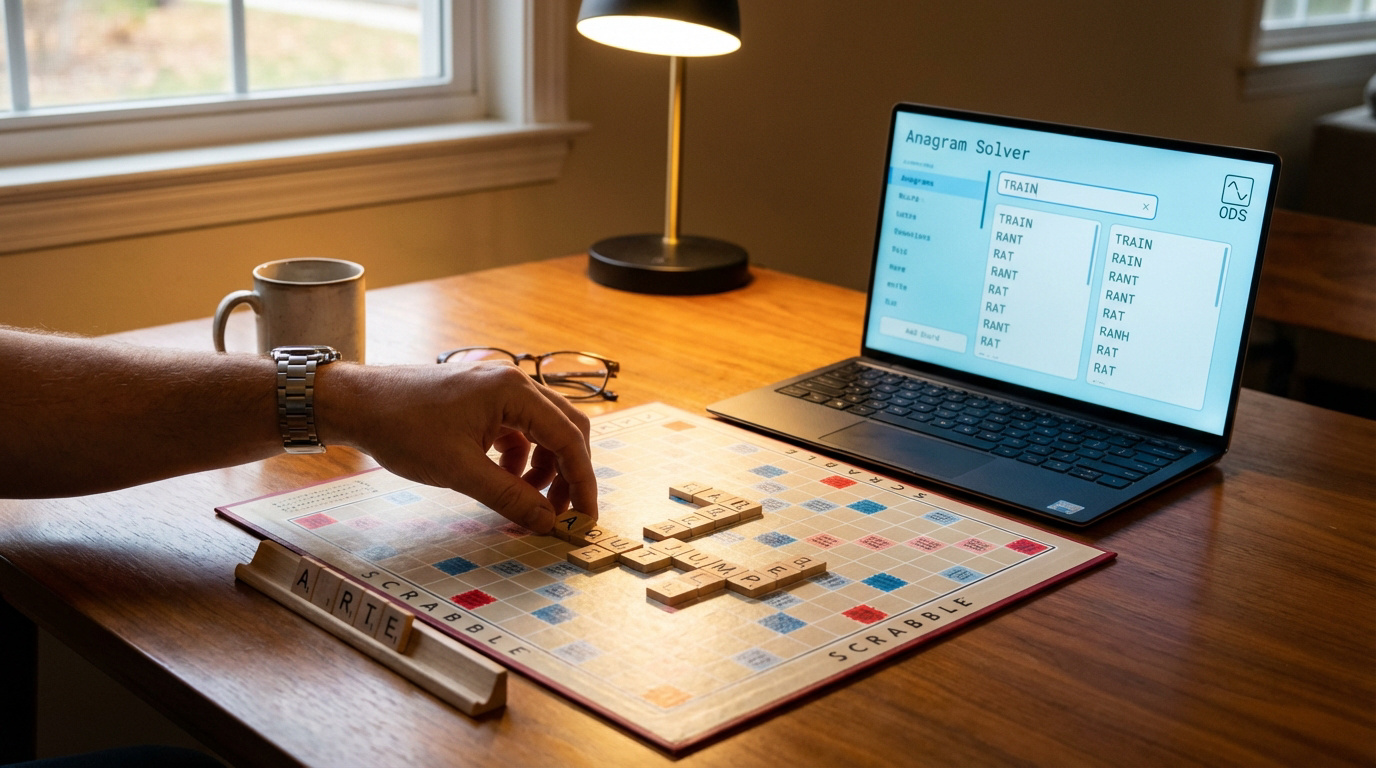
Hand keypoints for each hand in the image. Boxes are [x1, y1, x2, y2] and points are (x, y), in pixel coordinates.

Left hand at [319, 360, 597, 533]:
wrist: (357, 403)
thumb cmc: (403, 427)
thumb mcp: (460, 471)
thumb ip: (510, 497)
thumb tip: (548, 522)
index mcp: (515, 392)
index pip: (570, 439)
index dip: (583, 483)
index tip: (584, 519)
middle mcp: (514, 384)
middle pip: (566, 430)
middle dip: (569, 475)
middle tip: (563, 514)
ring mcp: (499, 391)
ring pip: (544, 432)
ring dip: (546, 469)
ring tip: (530, 502)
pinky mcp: (484, 401)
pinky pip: (519, 431)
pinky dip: (522, 460)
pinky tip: (505, 481)